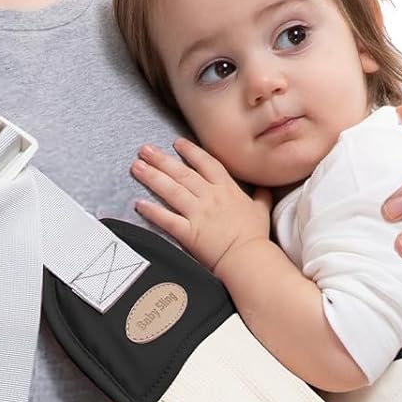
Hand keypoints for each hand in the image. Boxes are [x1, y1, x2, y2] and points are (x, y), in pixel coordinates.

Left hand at [131, 137, 270, 274]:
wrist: (249, 258)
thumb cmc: (255, 236)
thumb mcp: (261, 210)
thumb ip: (261, 196)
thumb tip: (265, 187)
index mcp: (226, 189)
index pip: (206, 163)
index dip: (190, 151)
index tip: (177, 143)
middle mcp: (209, 197)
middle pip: (182, 173)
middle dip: (161, 159)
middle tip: (144, 149)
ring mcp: (198, 214)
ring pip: (171, 190)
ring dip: (152, 177)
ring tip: (136, 166)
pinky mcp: (188, 232)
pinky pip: (166, 218)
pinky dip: (151, 211)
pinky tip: (138, 203)